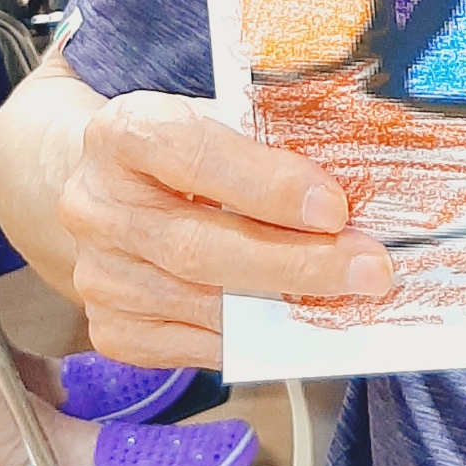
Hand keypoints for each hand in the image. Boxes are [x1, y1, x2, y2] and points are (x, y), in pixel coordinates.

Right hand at [57, 91, 394, 365]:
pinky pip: (194, 346)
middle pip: (199, 247)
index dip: (266, 184)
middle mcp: (97, 206)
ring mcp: (99, 274)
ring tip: (349, 298)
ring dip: (285, 307)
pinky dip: (254, 339)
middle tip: (367, 268)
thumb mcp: (215, 120)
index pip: (191, 155)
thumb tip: (354, 186)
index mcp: (124, 134)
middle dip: (296, 263)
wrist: (103, 188)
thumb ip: (269, 145)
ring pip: (202, 304)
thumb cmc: (179, 151)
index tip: (333, 207)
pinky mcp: (112, 329)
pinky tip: (297, 321)